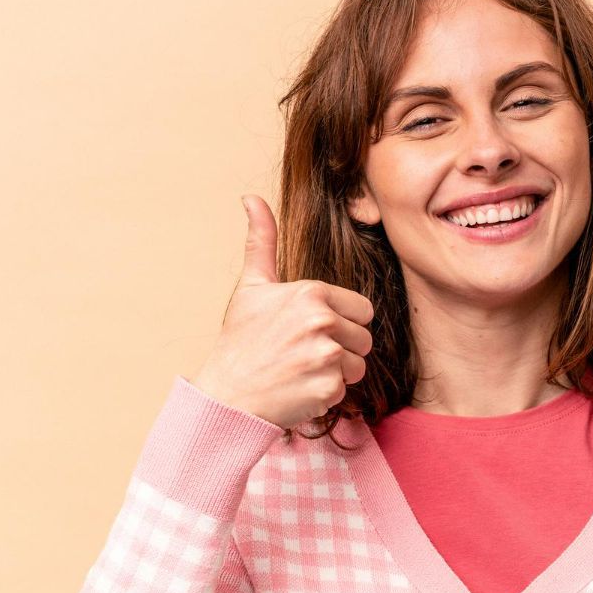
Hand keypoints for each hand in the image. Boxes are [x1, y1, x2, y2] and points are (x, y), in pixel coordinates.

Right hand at [190, 194, 375, 429]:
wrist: (228, 394)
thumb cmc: (241, 341)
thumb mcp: (252, 287)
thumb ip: (262, 241)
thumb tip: (251, 198)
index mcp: (311, 293)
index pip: (362, 309)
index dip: (341, 322)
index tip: (310, 331)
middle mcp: (322, 321)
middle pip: (364, 338)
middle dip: (341, 348)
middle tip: (304, 354)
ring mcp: (326, 355)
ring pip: (359, 365)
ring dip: (336, 372)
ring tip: (302, 371)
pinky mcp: (328, 388)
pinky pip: (346, 390)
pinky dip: (326, 394)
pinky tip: (299, 389)